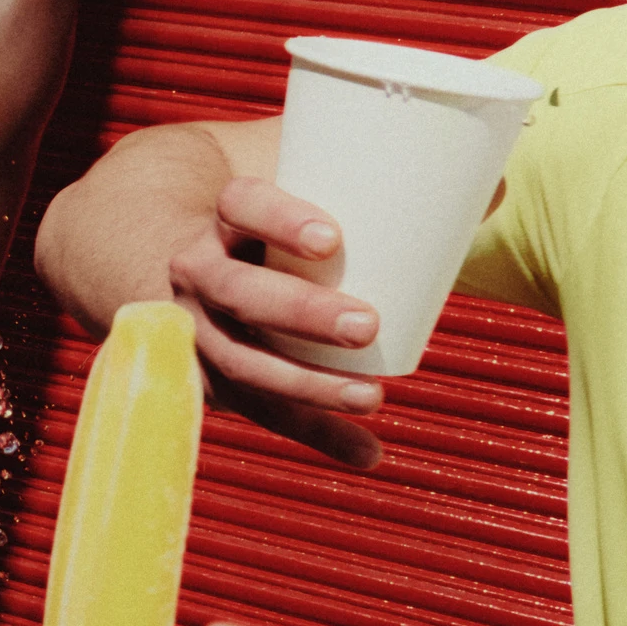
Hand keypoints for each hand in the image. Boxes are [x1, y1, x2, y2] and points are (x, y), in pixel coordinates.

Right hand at [56, 132, 395, 468]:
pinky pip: (260, 410)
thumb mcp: (278, 176)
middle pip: (239, 293)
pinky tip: (366, 454)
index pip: (238, 205)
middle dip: (301, 313)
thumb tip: (490, 186)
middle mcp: (194, 274)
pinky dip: (314, 434)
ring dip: (306, 385)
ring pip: (243, 362)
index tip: (329, 237)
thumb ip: (365, 172)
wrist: (135, 248)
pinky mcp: (210, 377)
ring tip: (371, 397)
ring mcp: (194, 331)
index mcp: (216, 215)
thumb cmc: (241, 209)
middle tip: (366, 323)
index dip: (278, 217)